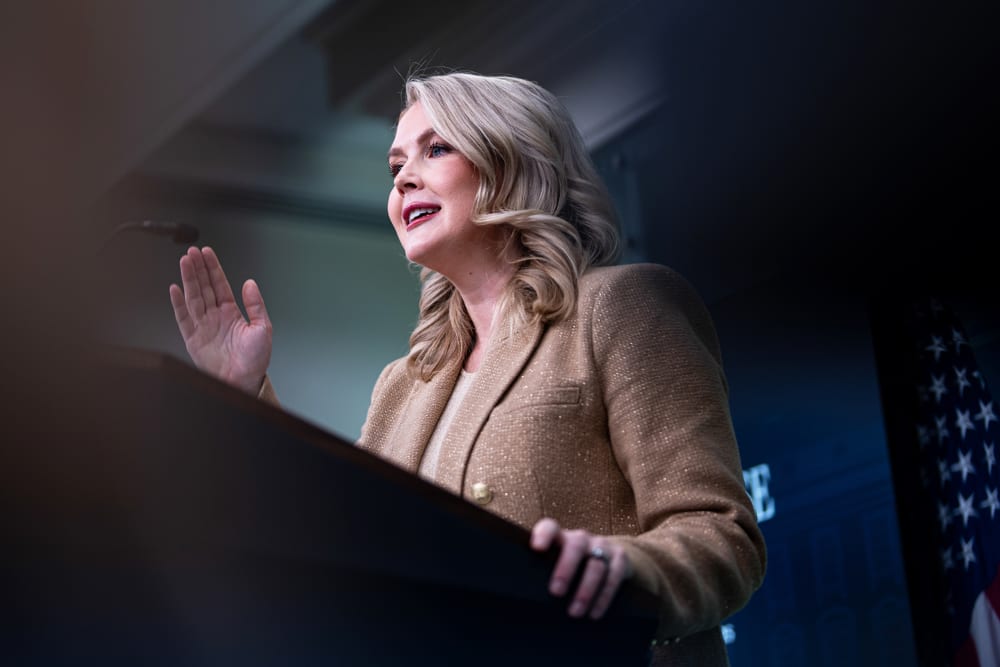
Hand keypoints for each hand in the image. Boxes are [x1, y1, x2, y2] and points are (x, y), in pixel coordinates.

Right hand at [169, 246, 271, 394]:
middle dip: (197, 268)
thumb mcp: (263, 328)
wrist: (244, 382)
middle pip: (203, 286)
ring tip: (185, 262)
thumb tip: (250, 283)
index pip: (220, 284)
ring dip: (188, 279)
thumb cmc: (255, 360)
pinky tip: (175, 289)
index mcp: (232, 313)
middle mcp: (216, 317)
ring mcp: (203, 326)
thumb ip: (256, 304)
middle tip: (192, 251)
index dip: (213, 268)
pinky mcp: (193, 338)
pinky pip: (183, 317)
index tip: (207, 252)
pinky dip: (178, 303)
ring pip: (193, 297)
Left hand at [531, 518, 630, 619]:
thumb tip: (524, 596)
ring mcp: (602, 546)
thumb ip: (543, 570)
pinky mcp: (620, 558)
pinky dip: (604, 597)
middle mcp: (581, 538)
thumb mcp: (556, 562)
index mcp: (561, 537)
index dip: (543, 535)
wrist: (608, 556)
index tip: (537, 549)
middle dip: (566, 569)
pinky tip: (594, 613)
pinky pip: (614, 577)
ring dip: (585, 591)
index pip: (550, 528)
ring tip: (574, 612)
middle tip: (556, 592)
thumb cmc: (572, 565)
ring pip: (596, 565)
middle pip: (575, 547)